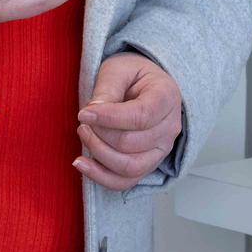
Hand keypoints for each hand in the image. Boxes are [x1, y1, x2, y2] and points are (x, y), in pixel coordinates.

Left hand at [75, 52, 182, 191]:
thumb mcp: (118, 69)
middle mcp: (170, 128)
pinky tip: (82, 164)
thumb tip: (93, 113)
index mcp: (167, 97)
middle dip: (100, 134)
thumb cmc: (132, 75)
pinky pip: (125, 182)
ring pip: (129, 166)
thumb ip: (107, 89)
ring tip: (84, 134)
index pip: (141, 116)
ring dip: (99, 154)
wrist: (144, 86)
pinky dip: (101, 177)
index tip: (84, 113)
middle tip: (83, 120)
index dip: (109, 118)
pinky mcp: (148, 165)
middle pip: (131, 143)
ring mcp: (161, 150)